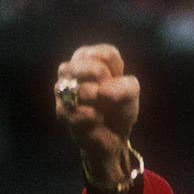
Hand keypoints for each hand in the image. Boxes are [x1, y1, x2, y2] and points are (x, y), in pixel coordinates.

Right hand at [55, 44, 140, 189]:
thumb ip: (125, 85)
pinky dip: (94, 116)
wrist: (112, 138)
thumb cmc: (119, 109)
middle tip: (110, 96)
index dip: (118, 72)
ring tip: (103, 108)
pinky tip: (97, 119)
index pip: (106, 55)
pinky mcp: (62, 113)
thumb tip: (102, 92)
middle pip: (93, 67)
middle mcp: (70, 71)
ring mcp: (63, 91)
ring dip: (99, 100)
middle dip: (109, 85)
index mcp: (88, 59)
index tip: (117, 82)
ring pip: (81, 89)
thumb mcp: (131, 94)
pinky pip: (79, 110)